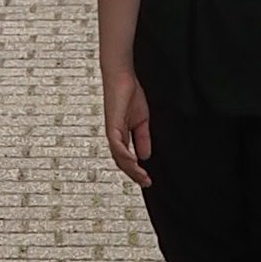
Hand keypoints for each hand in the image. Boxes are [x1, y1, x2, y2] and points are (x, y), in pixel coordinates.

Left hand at [102, 68, 152, 188]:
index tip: (147, 180)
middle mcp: (115, 137)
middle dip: (134, 174)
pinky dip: (125, 154)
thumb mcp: (141, 122)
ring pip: (119, 156)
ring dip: (131, 168)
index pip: (127, 159)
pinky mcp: (112, 125)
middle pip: (121, 162)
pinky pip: (117, 144)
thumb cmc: (130, 96)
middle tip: (146, 182)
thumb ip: (142, 139)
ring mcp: (112, 132)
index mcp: (121, 137)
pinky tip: (133, 161)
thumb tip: (145, 157)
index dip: (136, 171)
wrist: (122, 78)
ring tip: (142, 176)